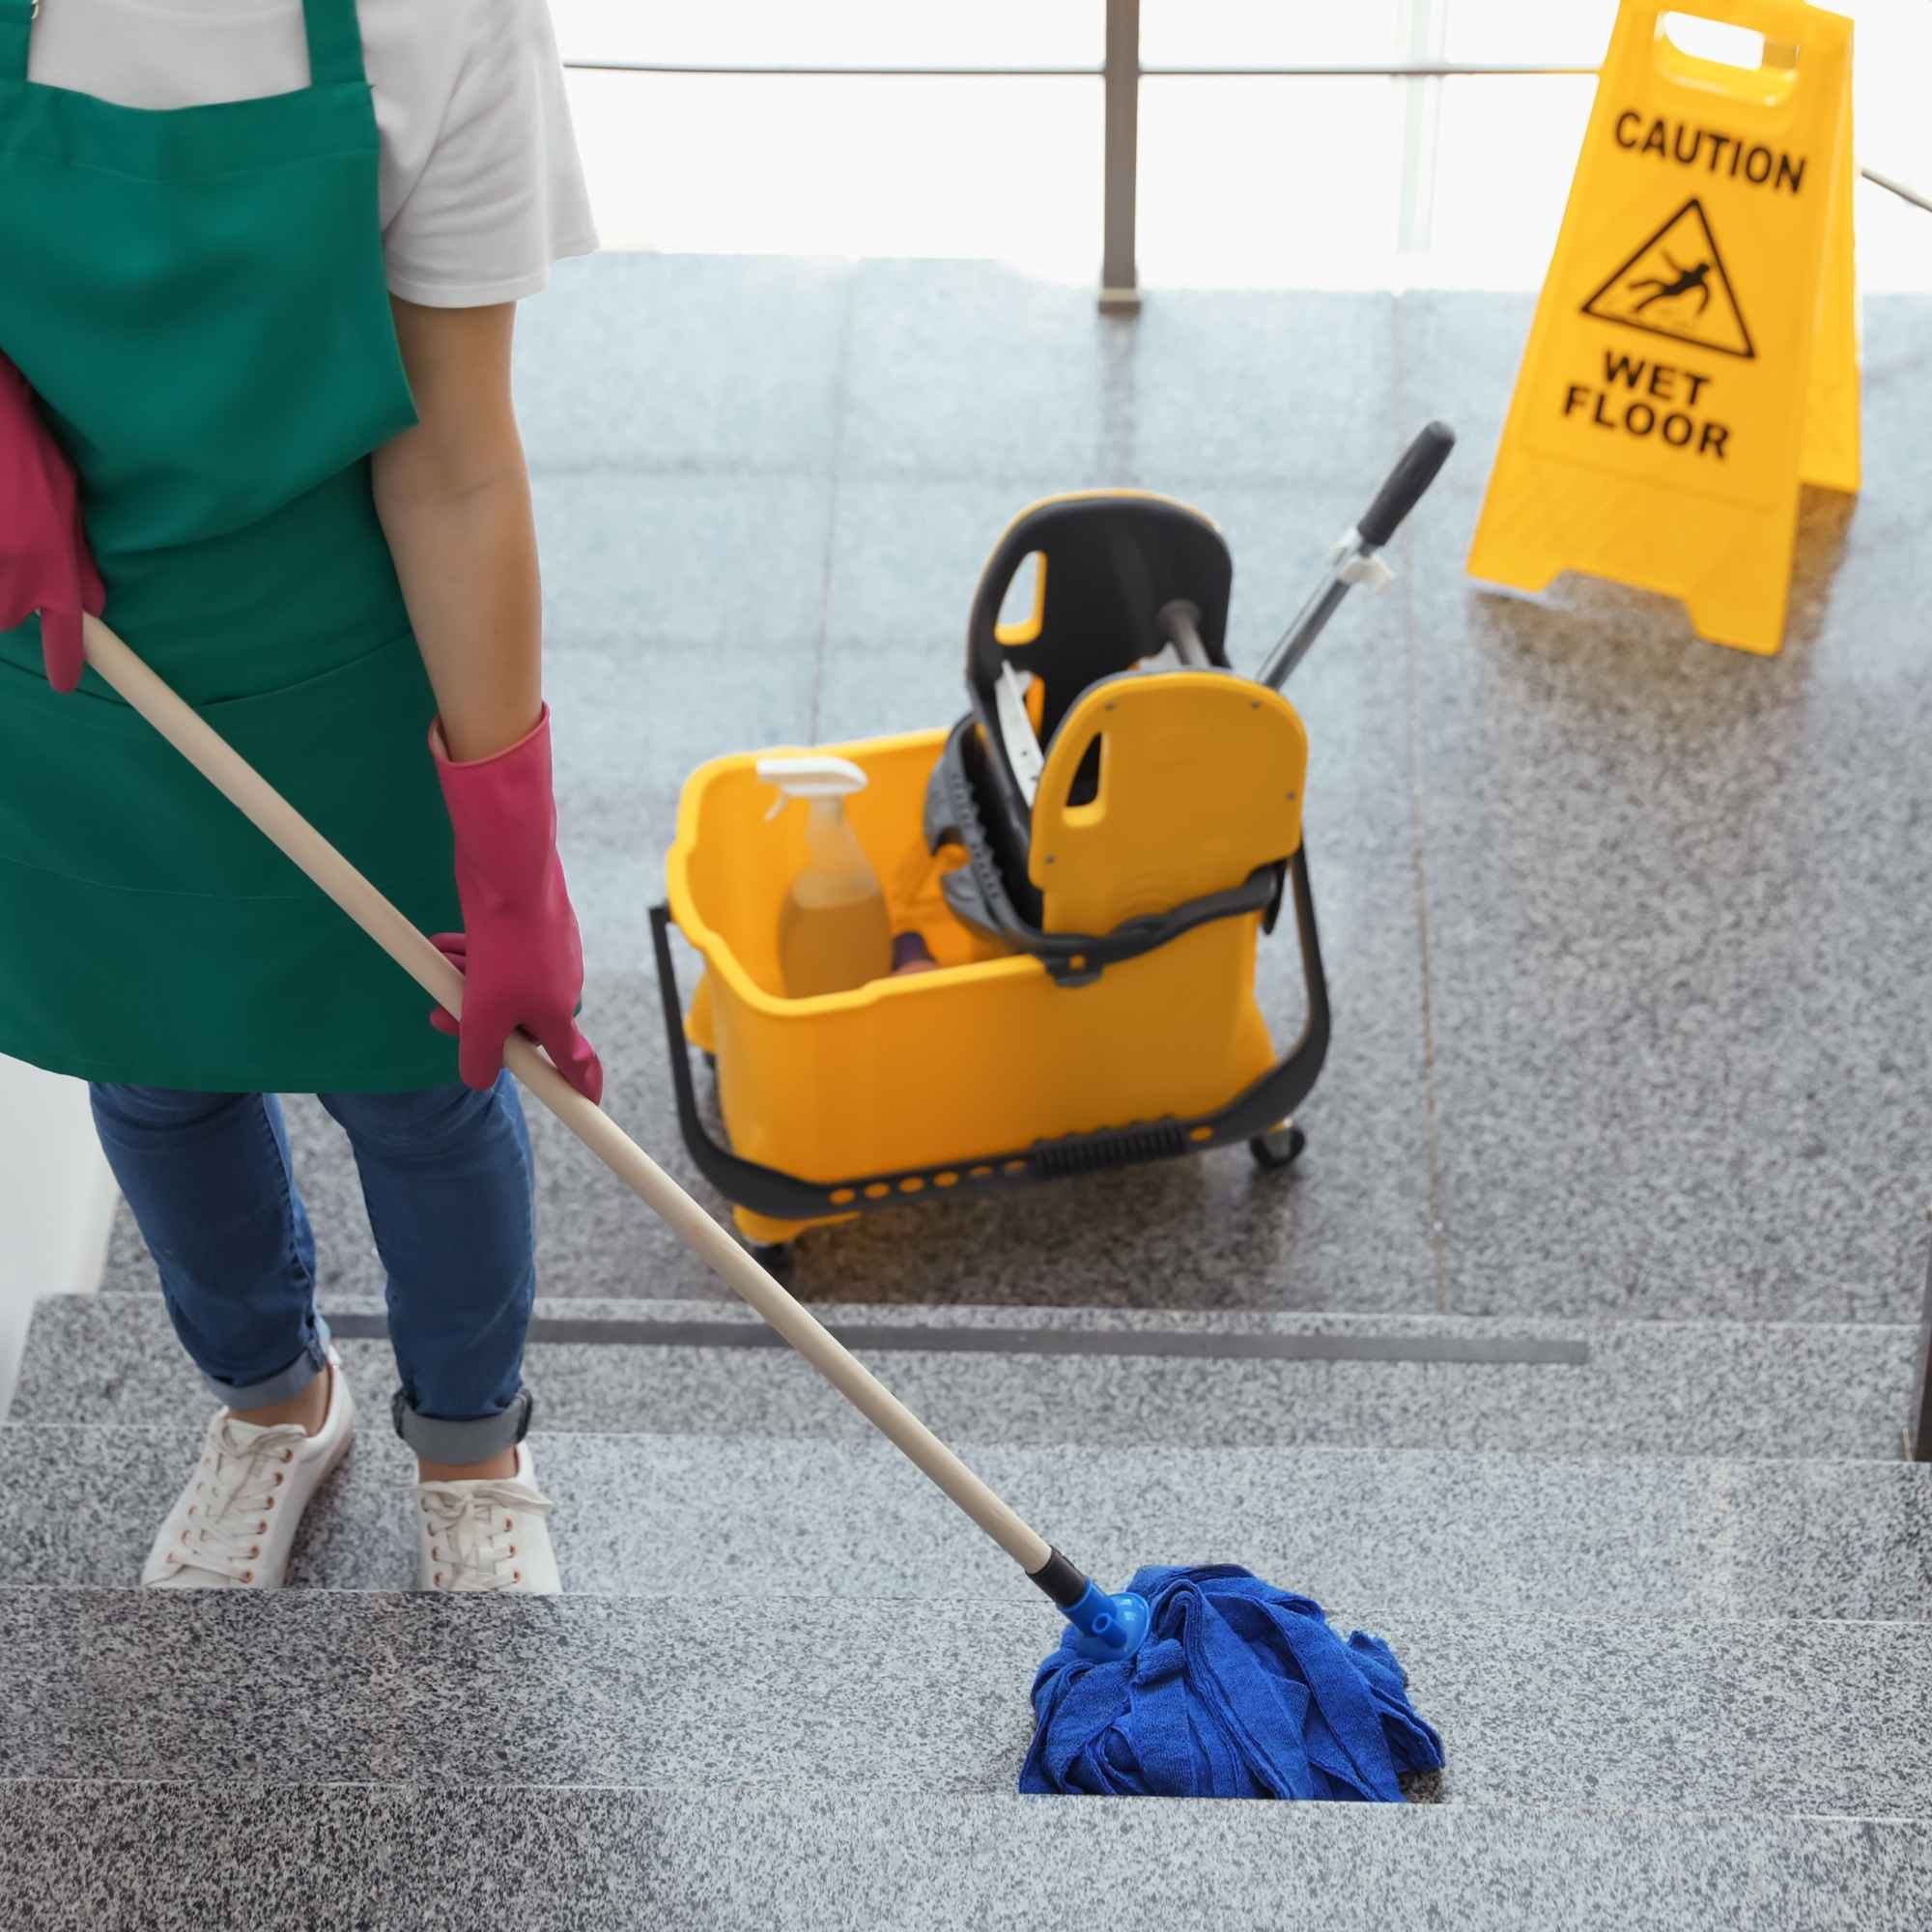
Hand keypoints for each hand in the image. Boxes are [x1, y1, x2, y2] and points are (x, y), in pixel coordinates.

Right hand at [0, 352, 105, 691]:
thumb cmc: (32, 454)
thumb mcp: (70, 506)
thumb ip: (78, 560)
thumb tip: (92, 606)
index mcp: (54, 566)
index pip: (65, 636)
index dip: (65, 663)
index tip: (65, 682)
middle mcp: (15, 573)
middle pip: (6, 618)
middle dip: (9, 601)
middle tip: (12, 560)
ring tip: (2, 538)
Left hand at [429, 705, 602, 1102]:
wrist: (511, 872)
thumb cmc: (506, 945)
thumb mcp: (483, 1012)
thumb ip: (480, 1055)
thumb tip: (479, 1079)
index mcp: (558, 1013)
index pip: (576, 1062)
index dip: (581, 1087)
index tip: (591, 1105)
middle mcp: (560, 987)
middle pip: (519, 1021)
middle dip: (479, 1019)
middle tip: (442, 1013)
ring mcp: (550, 954)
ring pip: (503, 985)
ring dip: (469, 983)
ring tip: (441, 964)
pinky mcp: (535, 927)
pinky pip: (502, 954)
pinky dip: (475, 955)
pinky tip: (445, 943)